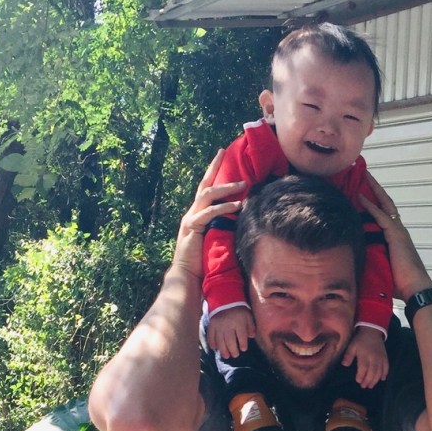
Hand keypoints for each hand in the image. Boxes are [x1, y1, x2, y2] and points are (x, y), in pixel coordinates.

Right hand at [172, 150, 245, 278]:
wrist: (188, 276)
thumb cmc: (204, 262)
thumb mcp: (216, 239)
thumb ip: (224, 227)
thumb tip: (242, 219)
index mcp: (197, 215)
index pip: (205, 189)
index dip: (213, 172)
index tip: (221, 156)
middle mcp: (192, 213)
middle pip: (203, 185)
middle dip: (214, 168)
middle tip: (224, 153)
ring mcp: (191, 219)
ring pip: (207, 196)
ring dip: (226, 188)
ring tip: (243, 184)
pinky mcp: (193, 228)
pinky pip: (209, 213)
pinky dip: (224, 208)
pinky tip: (237, 205)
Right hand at [207, 306, 255, 357]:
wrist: (226, 300)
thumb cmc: (239, 310)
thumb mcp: (248, 316)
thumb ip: (251, 326)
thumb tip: (251, 336)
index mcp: (238, 322)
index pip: (241, 336)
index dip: (243, 344)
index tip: (244, 349)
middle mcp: (228, 325)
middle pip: (230, 341)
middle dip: (233, 350)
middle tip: (235, 355)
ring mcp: (218, 326)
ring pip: (220, 341)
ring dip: (223, 350)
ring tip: (226, 356)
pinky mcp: (211, 325)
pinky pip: (210, 336)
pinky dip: (212, 343)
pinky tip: (215, 348)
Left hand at [342, 325, 388, 387]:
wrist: (372, 331)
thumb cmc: (360, 340)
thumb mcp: (352, 346)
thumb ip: (348, 355)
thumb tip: (344, 364)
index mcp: (364, 355)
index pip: (363, 368)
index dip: (361, 376)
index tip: (358, 381)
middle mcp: (374, 357)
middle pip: (372, 372)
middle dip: (368, 381)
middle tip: (364, 386)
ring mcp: (381, 358)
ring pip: (380, 371)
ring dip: (375, 380)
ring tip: (371, 385)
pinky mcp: (385, 357)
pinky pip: (387, 367)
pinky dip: (385, 374)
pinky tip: (382, 379)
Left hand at [358, 173, 431, 300]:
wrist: (415, 289)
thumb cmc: (399, 284)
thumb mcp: (381, 268)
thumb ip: (371, 260)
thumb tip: (353, 264)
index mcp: (395, 237)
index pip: (384, 214)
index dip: (375, 201)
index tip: (364, 190)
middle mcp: (398, 230)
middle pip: (386, 203)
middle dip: (375, 188)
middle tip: (364, 175)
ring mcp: (398, 232)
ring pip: (385, 205)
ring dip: (373, 190)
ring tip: (362, 177)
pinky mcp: (396, 236)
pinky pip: (381, 217)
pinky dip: (371, 206)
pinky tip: (360, 197)